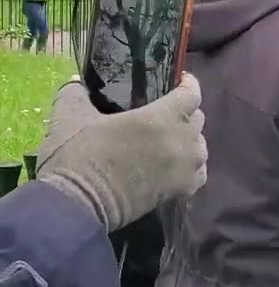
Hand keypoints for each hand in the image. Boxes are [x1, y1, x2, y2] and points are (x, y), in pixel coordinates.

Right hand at [37, 74, 207, 231]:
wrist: (77, 204)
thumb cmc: (79, 156)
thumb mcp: (70, 116)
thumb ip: (76, 92)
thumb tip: (77, 82)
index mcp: (163, 115)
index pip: (192, 93)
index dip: (188, 85)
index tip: (178, 82)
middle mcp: (182, 139)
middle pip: (198, 119)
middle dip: (185, 113)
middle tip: (165, 114)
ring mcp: (185, 167)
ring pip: (200, 146)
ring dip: (189, 141)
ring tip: (169, 141)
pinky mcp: (181, 190)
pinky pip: (199, 174)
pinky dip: (191, 168)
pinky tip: (175, 167)